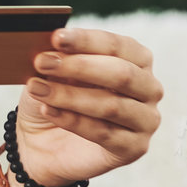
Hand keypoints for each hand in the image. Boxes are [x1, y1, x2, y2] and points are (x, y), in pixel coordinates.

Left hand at [15, 26, 162, 186]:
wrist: (41, 142)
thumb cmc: (54, 97)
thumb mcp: (52, 72)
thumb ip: (60, 56)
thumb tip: (54, 45)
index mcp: (137, 60)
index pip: (118, 45)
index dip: (87, 40)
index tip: (56, 38)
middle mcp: (149, 88)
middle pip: (121, 74)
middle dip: (79, 66)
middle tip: (42, 62)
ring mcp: (146, 120)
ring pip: (111, 105)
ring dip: (70, 95)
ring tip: (37, 88)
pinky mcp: (134, 148)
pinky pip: (104, 133)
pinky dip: (72, 120)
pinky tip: (47, 110)